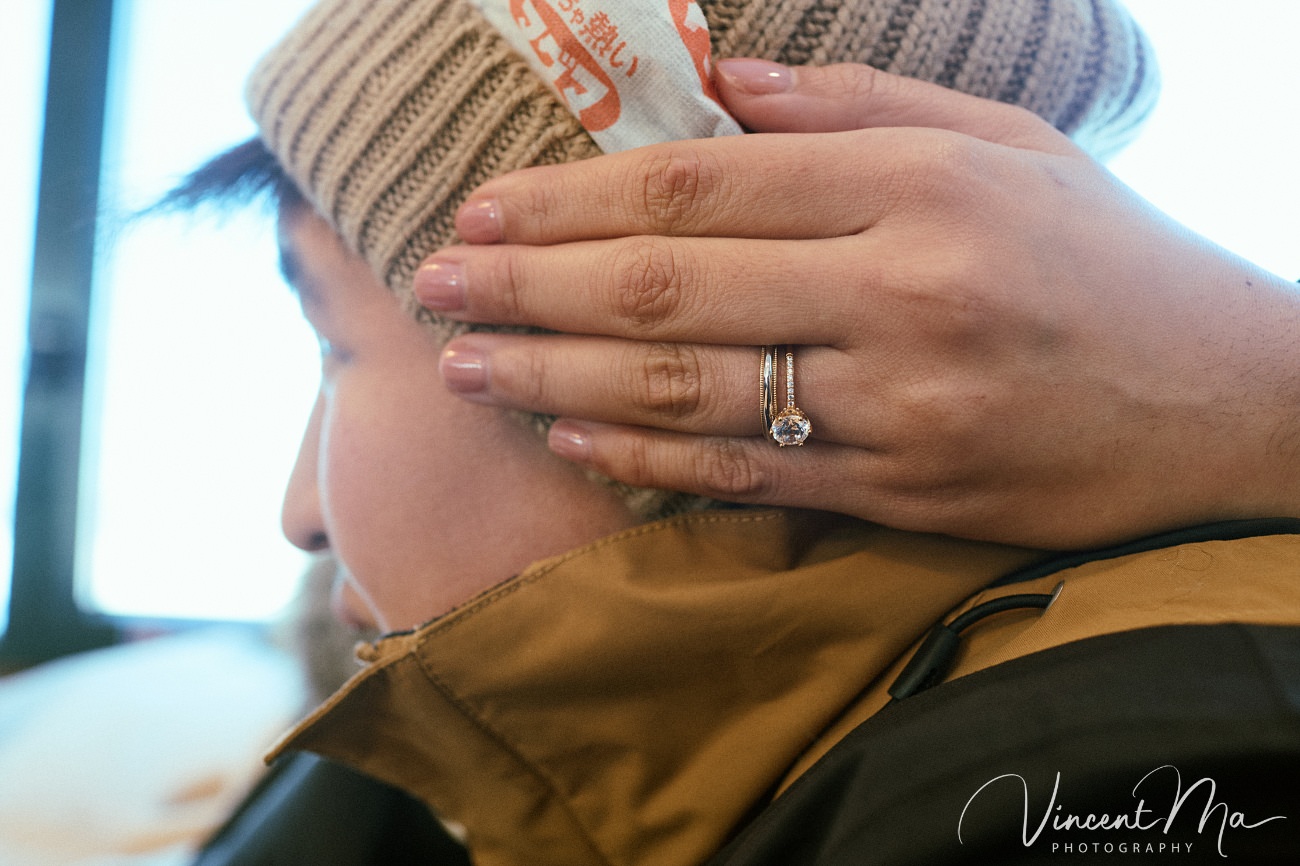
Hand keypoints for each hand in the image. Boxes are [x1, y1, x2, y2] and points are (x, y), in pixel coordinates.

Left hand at [414, 59, 1299, 548]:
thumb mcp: (1009, 147)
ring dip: (556, 379)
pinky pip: (745, 475)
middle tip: (434, 287)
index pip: (701, 184)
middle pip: (666, 285)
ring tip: (466, 367)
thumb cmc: (1105, 261)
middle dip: (528, 287)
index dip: (571, 197)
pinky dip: (642, 461)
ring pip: (684, 390)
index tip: (482, 211)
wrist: (1223, 404)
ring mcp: (896, 406)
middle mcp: (899, 293)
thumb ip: (862, 106)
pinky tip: (567, 441)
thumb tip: (725, 82)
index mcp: (919, 189)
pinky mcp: (902, 493)